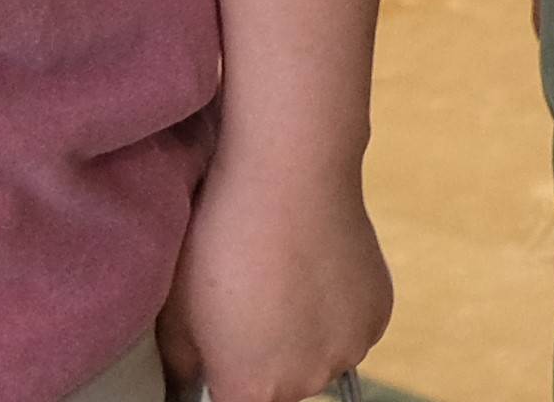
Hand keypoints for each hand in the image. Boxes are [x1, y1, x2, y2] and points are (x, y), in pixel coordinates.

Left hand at [157, 149, 392, 397]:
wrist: (288, 174)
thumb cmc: (219, 234)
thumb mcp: (176, 304)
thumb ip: (181, 362)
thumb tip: (183, 387)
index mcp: (253, 388)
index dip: (226, 374)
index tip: (222, 345)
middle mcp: (305, 383)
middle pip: (280, 386)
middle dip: (263, 355)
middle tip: (249, 297)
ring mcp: (349, 352)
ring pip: (318, 357)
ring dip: (303, 335)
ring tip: (283, 276)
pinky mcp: (377, 318)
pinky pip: (350, 329)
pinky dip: (335, 310)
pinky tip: (313, 267)